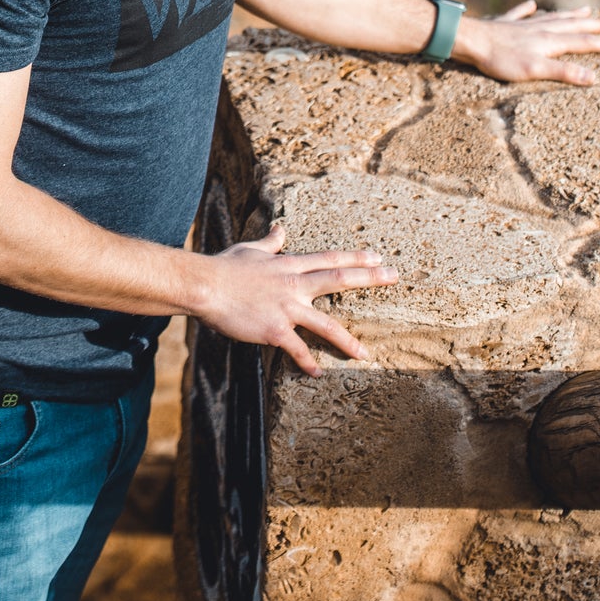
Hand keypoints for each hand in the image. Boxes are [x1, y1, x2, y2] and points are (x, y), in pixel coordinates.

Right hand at [195, 221, 398, 375]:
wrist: (204, 285)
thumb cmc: (224, 266)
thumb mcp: (251, 249)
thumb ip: (271, 242)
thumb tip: (280, 228)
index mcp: (289, 266)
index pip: (330, 259)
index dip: (356, 257)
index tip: (378, 256)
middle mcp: (294, 285)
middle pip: (340, 279)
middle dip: (370, 278)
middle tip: (395, 276)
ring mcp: (286, 308)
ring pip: (326, 324)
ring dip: (348, 340)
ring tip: (365, 354)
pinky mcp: (274, 330)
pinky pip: (297, 349)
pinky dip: (308, 362)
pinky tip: (318, 372)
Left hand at [456, 0, 599, 85]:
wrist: (470, 40)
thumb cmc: (501, 59)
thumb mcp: (535, 70)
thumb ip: (564, 72)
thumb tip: (593, 77)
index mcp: (550, 41)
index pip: (585, 43)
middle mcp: (541, 30)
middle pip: (574, 26)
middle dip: (596, 25)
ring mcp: (523, 25)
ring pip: (553, 18)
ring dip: (570, 15)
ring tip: (585, 9)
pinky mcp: (505, 24)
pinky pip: (521, 14)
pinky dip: (528, 10)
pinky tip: (533, 5)